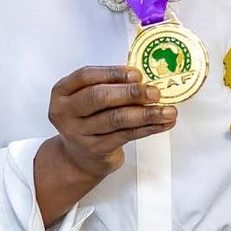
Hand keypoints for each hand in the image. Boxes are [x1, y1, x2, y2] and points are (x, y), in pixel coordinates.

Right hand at [48, 65, 176, 179]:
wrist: (79, 158)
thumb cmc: (89, 119)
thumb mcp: (89, 99)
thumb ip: (109, 85)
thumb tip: (144, 78)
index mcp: (62, 92)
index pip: (86, 76)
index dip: (112, 73)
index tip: (137, 74)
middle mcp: (65, 112)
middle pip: (99, 97)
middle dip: (130, 93)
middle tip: (154, 92)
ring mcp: (78, 133)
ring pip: (115, 119)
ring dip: (146, 113)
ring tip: (168, 111)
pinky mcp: (95, 149)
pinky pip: (125, 135)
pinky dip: (147, 128)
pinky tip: (162, 124)